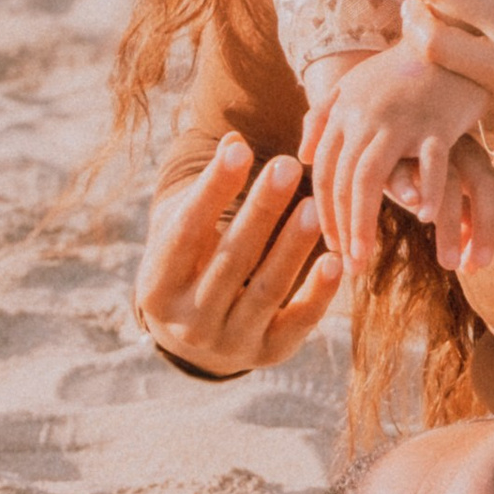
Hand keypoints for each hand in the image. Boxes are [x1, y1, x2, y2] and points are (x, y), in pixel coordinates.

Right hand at [135, 134, 340, 378]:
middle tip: (288, 167)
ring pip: (265, 291)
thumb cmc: (192, 267)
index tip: (241, 148)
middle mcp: (188, 322)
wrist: (196, 340)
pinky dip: (318, 293)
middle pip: (229, 260)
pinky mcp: (268, 354)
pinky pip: (297, 322)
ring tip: (313, 206)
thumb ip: (208, 192)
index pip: (186, 232)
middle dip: (260, 211)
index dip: (212, 189)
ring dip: (291, 247)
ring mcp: (228, 343)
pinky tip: (336, 260)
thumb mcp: (183, 233)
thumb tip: (234, 139)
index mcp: (157, 286)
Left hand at [300, 45, 493, 271]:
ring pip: (370, 177)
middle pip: (342, 180)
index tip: (332, 245)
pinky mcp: (437, 121)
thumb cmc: (404, 65)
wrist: (447, 31)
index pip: (324, 171)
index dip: (325, 211)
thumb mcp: (355, 84)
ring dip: (364, 222)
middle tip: (347, 265)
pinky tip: (423, 218)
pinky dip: (424, 190)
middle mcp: (364, 116)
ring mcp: (400, 119)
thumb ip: (324, 117)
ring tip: (365, 258)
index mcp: (344, 111)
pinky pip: (428, 161)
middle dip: (341, 227)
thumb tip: (300, 155)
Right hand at [397, 129, 493, 279]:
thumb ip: (461, 220)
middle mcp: (456, 148)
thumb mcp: (442, 188)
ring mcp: (427, 145)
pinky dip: (409, 187)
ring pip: (448, 185)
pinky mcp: (392, 145)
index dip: (491, 230)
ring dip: (450, 227)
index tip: (478, 266)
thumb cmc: (415, 163)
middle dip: (484, 231)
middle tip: (468, 270)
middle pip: (481, 186)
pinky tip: (412, 206)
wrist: (382, 111)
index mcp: (473, 158)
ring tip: (448, 263)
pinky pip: (404, 167)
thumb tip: (472, 265)